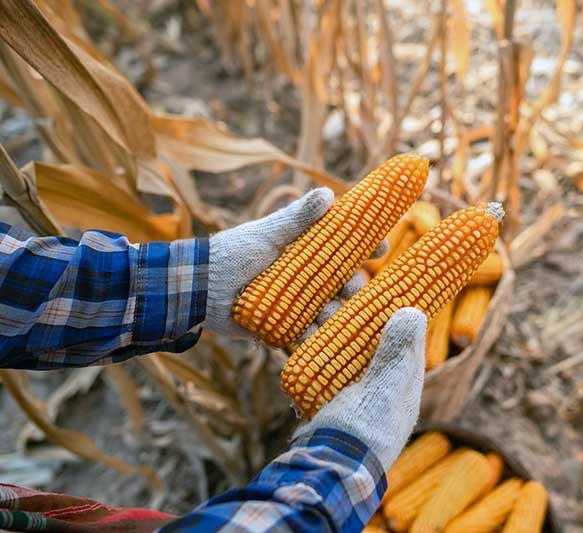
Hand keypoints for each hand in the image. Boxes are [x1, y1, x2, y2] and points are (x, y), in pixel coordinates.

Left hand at [205, 188, 386, 337]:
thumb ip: (297, 218)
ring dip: (335, 314)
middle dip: (354, 286)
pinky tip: (319, 338)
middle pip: (345, 283)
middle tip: (351, 289)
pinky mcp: (287, 327)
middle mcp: (308, 278)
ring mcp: (299, 304)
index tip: (382, 246)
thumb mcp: (267, 233)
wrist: (199, 290)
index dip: (367, 247)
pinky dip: (317, 337)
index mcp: (307, 251)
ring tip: (327, 315)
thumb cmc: (232, 255)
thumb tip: (329, 194)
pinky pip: (310, 335)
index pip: (346, 248)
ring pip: (331, 311)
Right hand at [292, 307, 427, 469]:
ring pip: (344, 354)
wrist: (326, 471)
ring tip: (317, 309)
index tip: (384, 288)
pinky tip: (301, 334)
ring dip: (331, 331)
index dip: (395, 314)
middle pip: (371, 344)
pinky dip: (314, 351)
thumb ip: (397, 352)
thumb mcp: (384, 388)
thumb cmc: (362, 430)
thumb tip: (413, 311)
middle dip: (354, 319)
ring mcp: (353, 399)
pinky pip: (323, 369)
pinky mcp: (327, 404)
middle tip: (338, 297)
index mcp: (403, 388)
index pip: (405, 343)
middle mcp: (381, 392)